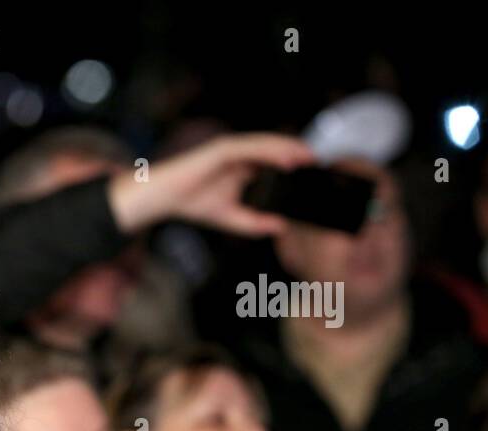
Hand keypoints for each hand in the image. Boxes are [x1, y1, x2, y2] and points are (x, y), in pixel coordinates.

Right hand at [108, 133, 315, 235]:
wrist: (165, 198)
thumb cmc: (191, 204)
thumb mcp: (230, 218)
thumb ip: (254, 223)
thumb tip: (280, 228)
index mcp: (243, 167)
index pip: (275, 162)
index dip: (295, 166)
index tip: (316, 175)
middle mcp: (240, 154)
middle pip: (276, 150)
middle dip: (298, 155)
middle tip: (322, 164)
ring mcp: (231, 149)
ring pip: (267, 145)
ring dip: (290, 149)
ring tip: (310, 158)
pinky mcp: (222, 149)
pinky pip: (252, 148)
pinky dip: (271, 151)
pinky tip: (287, 159)